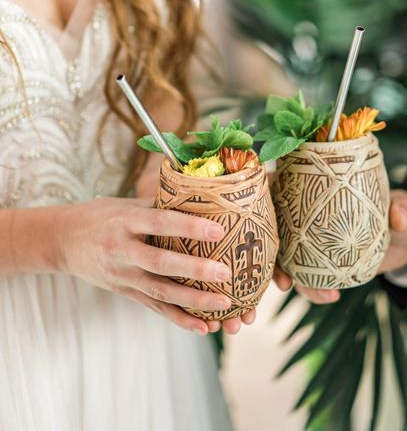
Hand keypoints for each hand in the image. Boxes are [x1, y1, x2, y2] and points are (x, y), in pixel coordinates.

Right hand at [55, 197, 251, 335]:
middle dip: (194, 270)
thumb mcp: (127, 204)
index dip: (188, 226)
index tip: (218, 230)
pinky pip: (155, 308)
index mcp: (124, 222)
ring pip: (160, 292)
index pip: (159, 223)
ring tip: (224, 304)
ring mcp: (122, 276)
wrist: (64, 241)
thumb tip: (201, 196)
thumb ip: (160, 204)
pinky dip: (179, 319)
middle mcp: (122, 251)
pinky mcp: (125, 292)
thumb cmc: (102, 215)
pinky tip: (203, 327)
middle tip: (226, 273)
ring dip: (193, 301)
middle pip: (160, 263)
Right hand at [273, 189, 406, 304]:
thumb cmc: (401, 212)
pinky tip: (327, 297)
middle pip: (269, 224)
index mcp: (313, 180)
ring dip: (280, 274)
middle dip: (264, 248)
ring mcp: (305, 234)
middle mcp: (302, 206)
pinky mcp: (313, 258)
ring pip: (279, 253)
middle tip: (280, 273)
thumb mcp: (405, 208)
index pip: (277, 182)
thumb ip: (402, 209)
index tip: (265, 216)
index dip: (262, 197)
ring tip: (301, 290)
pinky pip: (302, 273)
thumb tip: (399, 217)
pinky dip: (308, 287)